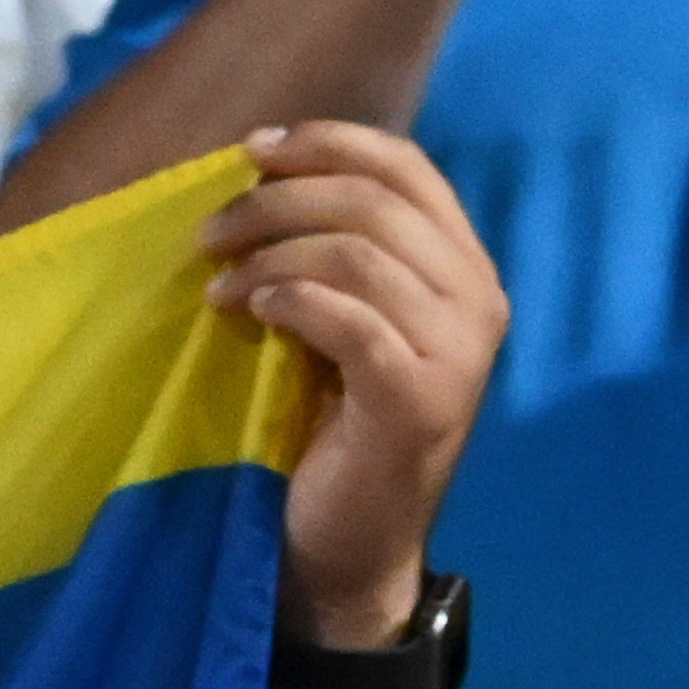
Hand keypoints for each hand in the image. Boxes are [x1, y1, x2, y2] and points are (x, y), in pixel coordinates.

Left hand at [205, 121, 505, 651]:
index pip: (408, 167)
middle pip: (375, 202)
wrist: (346, 546)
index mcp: (464, 268)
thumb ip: (331, 249)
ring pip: (360, 253)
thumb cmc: (330, 427)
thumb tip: (260, 169)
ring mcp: (457, 354)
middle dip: (279, 200)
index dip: (328, 142)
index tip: (252, 150)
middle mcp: (477, 301)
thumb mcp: (338, 318)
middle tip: (211, 232)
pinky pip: (351, 320)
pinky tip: (252, 312)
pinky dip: (291, 301)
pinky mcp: (418, 402)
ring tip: (219, 286)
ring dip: (272, 254)